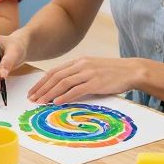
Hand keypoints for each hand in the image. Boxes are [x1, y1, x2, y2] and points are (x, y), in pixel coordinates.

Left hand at [27, 57, 142, 103]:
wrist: (132, 70)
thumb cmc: (113, 72)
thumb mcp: (93, 69)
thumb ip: (79, 75)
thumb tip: (65, 88)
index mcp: (79, 61)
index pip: (55, 71)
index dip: (42, 82)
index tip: (33, 91)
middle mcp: (81, 65)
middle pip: (55, 76)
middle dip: (41, 88)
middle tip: (32, 98)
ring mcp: (88, 73)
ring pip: (63, 83)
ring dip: (49, 93)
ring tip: (40, 102)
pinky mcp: (96, 82)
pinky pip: (77, 90)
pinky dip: (65, 96)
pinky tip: (56, 102)